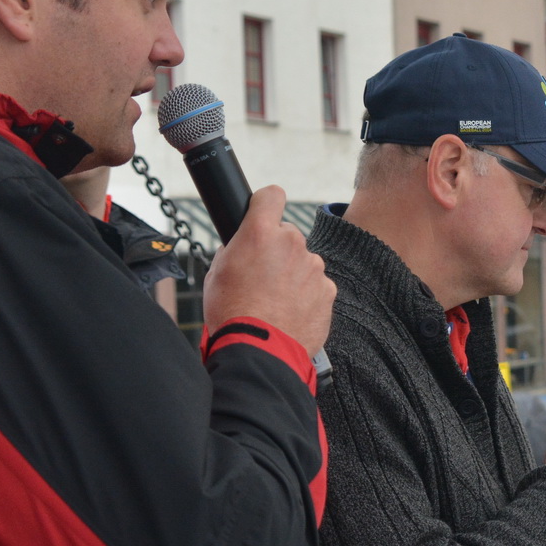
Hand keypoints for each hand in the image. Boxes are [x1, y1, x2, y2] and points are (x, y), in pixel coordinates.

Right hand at [203, 185, 334, 354]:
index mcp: (260, 233)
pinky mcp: (328, 290)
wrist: (259, 350)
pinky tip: (290, 313)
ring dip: (293, 275)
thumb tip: (240, 247)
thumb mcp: (217, 273)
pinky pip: (316, 286)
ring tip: (275, 302)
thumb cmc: (231, 312)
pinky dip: (306, 296)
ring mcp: (313, 267)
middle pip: (288, 236)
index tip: (264, 213)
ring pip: (303, 262)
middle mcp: (292, 243)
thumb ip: (235, 251)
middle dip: (278, 251)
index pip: (272, 195)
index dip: (266, 204)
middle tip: (263, 277)